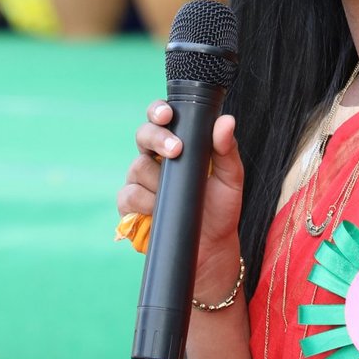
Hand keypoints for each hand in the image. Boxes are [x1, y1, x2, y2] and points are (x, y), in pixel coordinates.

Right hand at [117, 102, 243, 287]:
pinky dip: (144, 202)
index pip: (161, 119)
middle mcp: (154, 159)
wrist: (211, 246)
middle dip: (157, 139)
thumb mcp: (230, 178)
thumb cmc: (220, 208)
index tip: (167, 115)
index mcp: (176, 144)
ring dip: (157, 181)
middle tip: (176, 151)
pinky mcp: (130, 206)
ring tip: (175, 195)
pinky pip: (128, 196)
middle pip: (142, 136)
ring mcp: (140, 182)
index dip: (158, 112)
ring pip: (136, 168)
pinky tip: (157, 209)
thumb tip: (226, 120)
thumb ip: (226, 149)